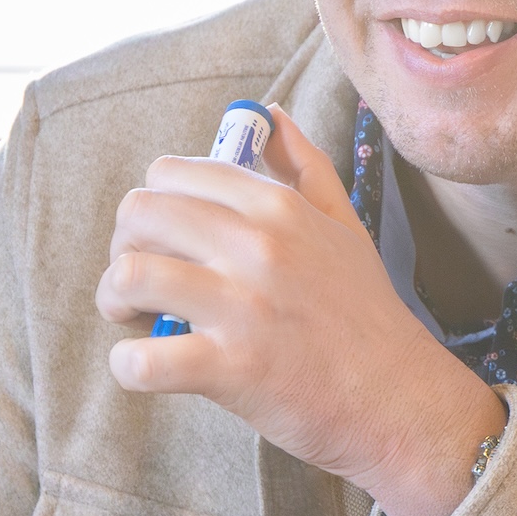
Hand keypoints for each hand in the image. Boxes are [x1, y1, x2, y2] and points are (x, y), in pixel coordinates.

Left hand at [97, 102, 504, 515]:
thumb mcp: (345, 226)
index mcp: (279, 208)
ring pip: (131, 275)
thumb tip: (269, 115)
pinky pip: (143, 361)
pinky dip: (129, 366)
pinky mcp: (233, 370)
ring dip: (115, 299)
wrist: (401, 400)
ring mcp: (244, 307)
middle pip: (140, 213)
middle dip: (124, 246)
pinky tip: (144, 368)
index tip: (165, 240)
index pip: (174, 172)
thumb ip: (304, 166)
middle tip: (140, 281)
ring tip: (134, 320)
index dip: (153, 203)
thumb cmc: (366, 315)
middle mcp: (259, 247)